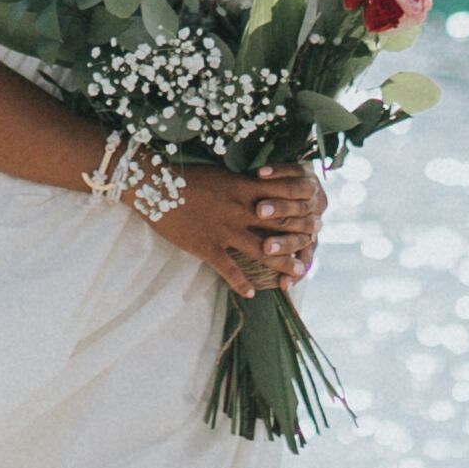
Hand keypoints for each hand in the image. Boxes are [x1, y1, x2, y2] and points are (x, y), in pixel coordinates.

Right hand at [155, 168, 320, 301]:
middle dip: (301, 235)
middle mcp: (240, 209)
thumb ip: (242, 184)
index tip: (315, 210)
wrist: (153, 185)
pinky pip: (229, 269)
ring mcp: (224, 230)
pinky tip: (252, 293)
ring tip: (299, 273)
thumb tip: (261, 187)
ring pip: (262, 250)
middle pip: (280, 224)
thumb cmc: (185, 176)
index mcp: (244, 187)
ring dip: (283, 263)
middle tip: (315, 244)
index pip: (284, 194)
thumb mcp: (220, 174)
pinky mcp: (207, 247)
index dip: (303, 204)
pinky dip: (242, 283)